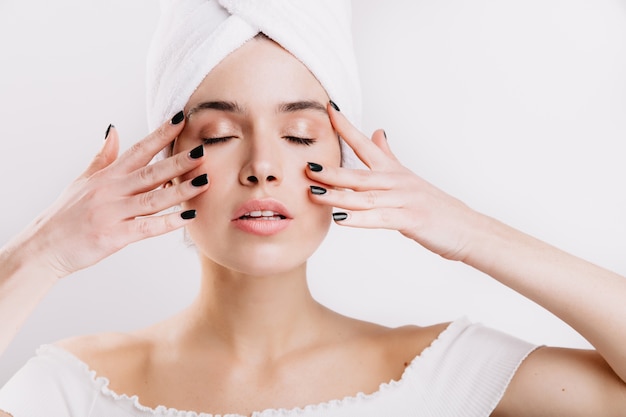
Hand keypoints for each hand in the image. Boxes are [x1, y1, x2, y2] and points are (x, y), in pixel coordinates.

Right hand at [18, 112, 208, 277]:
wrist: (44, 247)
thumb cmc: (65, 215)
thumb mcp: (82, 180)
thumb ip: (103, 157)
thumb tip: (115, 130)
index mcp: (106, 176)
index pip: (138, 150)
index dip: (160, 134)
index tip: (181, 118)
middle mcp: (110, 190)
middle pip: (150, 172)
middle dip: (178, 161)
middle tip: (203, 150)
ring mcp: (112, 213)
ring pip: (153, 199)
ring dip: (181, 190)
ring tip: (204, 181)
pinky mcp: (113, 236)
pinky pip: (146, 228)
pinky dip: (168, 222)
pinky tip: (188, 216)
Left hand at [306, 103, 481, 260]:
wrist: (468, 228)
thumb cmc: (436, 206)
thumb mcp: (409, 178)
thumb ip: (389, 156)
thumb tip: (378, 131)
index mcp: (395, 171)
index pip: (366, 145)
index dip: (347, 127)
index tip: (329, 108)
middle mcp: (398, 181)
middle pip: (360, 173)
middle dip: (332, 170)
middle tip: (307, 165)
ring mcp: (405, 200)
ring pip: (366, 195)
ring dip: (338, 194)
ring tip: (313, 192)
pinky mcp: (412, 219)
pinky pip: (381, 218)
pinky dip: (360, 219)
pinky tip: (341, 219)